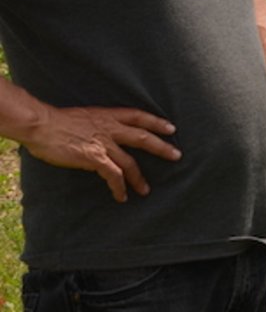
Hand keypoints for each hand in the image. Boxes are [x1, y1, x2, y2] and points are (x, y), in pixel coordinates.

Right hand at [24, 106, 180, 202]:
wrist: (41, 125)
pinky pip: (113, 175)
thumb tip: (102, 133)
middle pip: (143, 137)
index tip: (171, 127)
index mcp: (108, 115)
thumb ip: (98, 124)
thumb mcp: (85, 116)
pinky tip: (121, 196)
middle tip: (176, 155)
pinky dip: (119, 187)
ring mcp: (103, 143)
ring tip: (146, 190)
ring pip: (130, 161)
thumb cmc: (57, 121)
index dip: (156, 122)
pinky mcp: (94, 158)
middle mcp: (109, 128)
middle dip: (161, 147)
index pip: (138, 116)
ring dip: (139, 177)